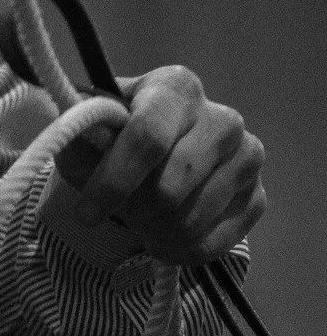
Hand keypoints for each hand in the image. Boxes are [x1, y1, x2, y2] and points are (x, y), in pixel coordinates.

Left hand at [55, 66, 267, 264]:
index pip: (148, 137)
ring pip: (188, 221)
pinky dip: (176, 249)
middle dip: (131, 210)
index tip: (85, 213)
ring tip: (135, 218)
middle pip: (168, 189)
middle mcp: (222, 118)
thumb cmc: (114, 134)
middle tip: (113, 211)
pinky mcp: (257, 198)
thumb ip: (80, 130)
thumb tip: (77, 136)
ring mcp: (247, 158)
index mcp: (177, 86)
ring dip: (151, 231)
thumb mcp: (88, 127)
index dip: (114, 180)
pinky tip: (160, 232)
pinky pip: (212, 244)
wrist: (155, 153)